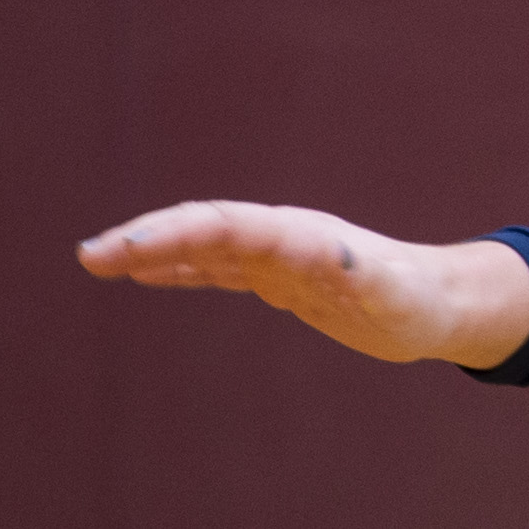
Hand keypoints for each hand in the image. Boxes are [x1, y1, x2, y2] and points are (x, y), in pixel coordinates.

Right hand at [76, 200, 528, 369]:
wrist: (438, 303)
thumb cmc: (418, 300)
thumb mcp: (391, 293)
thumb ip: (364, 277)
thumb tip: (336, 262)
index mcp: (302, 236)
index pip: (227, 226)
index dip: (176, 234)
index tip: (126, 249)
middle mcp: (284, 238)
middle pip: (205, 229)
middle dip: (148, 238)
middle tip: (90, 255)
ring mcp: (278, 256)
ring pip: (204, 245)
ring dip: (154, 249)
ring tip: (98, 259)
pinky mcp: (279, 277)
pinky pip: (218, 268)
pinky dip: (180, 267)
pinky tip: (147, 274)